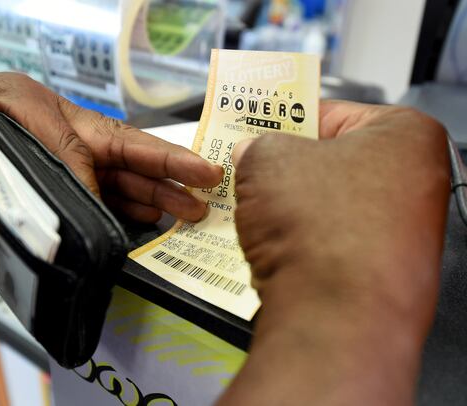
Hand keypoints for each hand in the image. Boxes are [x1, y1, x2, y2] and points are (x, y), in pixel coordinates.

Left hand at [0, 73, 221, 247]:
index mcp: (17, 100)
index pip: (73, 144)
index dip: (95, 185)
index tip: (110, 224)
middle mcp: (44, 116)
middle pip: (113, 144)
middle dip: (162, 164)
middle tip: (207, 181)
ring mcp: (51, 139)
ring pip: (112, 164)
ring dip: (154, 186)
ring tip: (192, 206)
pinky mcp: (48, 163)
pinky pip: (96, 181)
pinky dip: (125, 200)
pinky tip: (150, 215)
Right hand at [218, 100, 449, 404]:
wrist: (336, 318)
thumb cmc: (319, 228)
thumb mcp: (268, 161)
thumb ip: (257, 145)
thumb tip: (252, 154)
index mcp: (405, 135)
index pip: (331, 111)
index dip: (284, 118)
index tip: (256, 129)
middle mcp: (418, 181)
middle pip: (332, 161)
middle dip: (285, 168)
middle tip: (248, 170)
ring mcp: (406, 231)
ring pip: (331, 203)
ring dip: (291, 206)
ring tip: (256, 210)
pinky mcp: (385, 270)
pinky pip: (334, 239)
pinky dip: (304, 239)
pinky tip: (276, 245)